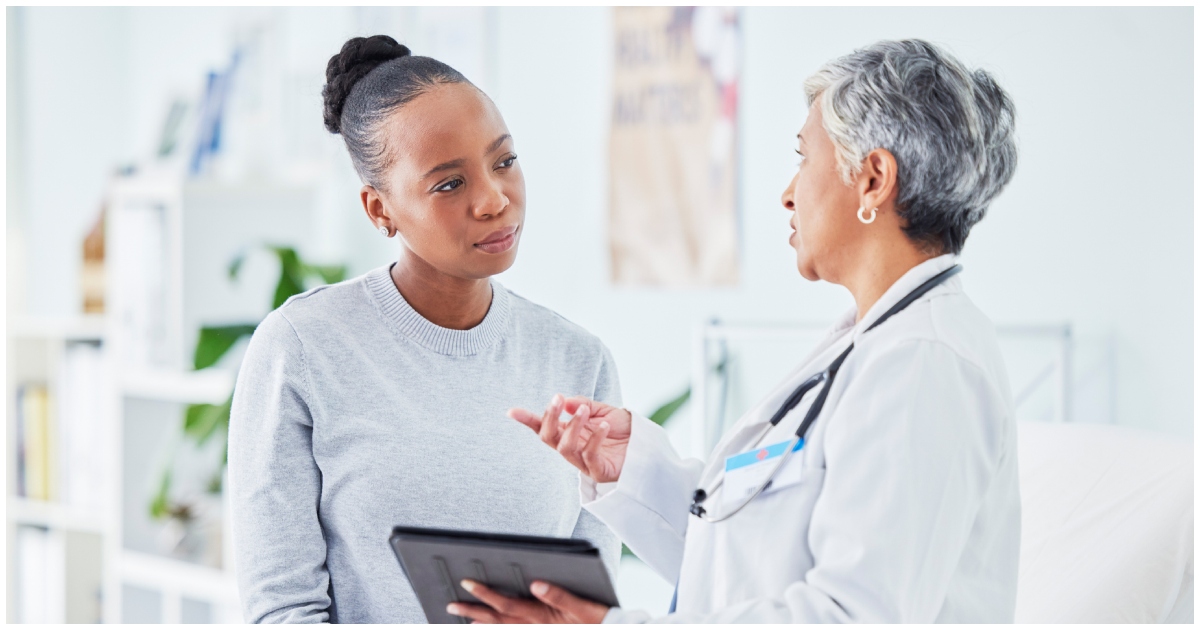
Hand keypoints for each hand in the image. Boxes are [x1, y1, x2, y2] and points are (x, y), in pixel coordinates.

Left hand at [448, 579, 608, 623]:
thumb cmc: (599, 620)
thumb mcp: (583, 607)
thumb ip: (559, 596)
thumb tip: (535, 583)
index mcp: (542, 616)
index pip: (506, 604)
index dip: (485, 594)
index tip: (467, 583)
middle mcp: (536, 627)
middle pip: (497, 620)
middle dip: (473, 613)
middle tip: (450, 605)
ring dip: (481, 625)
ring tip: (462, 619)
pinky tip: (487, 628)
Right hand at [508, 395, 631, 482]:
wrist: (645, 444)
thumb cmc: (622, 429)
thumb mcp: (602, 410)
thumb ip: (583, 405)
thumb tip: (566, 402)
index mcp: (569, 432)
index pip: (543, 427)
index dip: (527, 420)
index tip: (511, 412)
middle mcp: (572, 448)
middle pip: (548, 438)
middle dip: (549, 418)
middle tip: (557, 400)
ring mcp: (583, 461)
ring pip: (565, 448)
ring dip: (573, 426)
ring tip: (584, 411)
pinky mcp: (598, 471)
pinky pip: (590, 456)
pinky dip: (595, 439)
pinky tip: (605, 426)